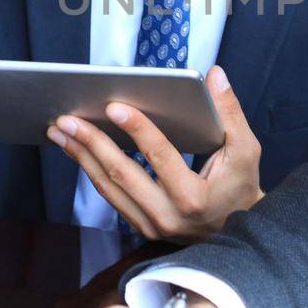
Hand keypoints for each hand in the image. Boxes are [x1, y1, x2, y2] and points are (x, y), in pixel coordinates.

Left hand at [47, 66, 262, 240]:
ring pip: (108, 188)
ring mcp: (152, 225)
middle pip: (122, 174)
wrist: (240, 232)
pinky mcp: (142, 227)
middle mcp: (169, 217)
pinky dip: (91, 171)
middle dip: (91, 143)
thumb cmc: (241, 186)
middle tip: (68, 118)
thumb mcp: (246, 150)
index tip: (113, 106)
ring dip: (82, 157)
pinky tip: (77, 151)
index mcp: (194, 197)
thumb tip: (214, 75)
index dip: (137, 129)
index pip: (160, 156)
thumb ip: (230, 112)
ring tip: (61, 131)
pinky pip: (110, 197)